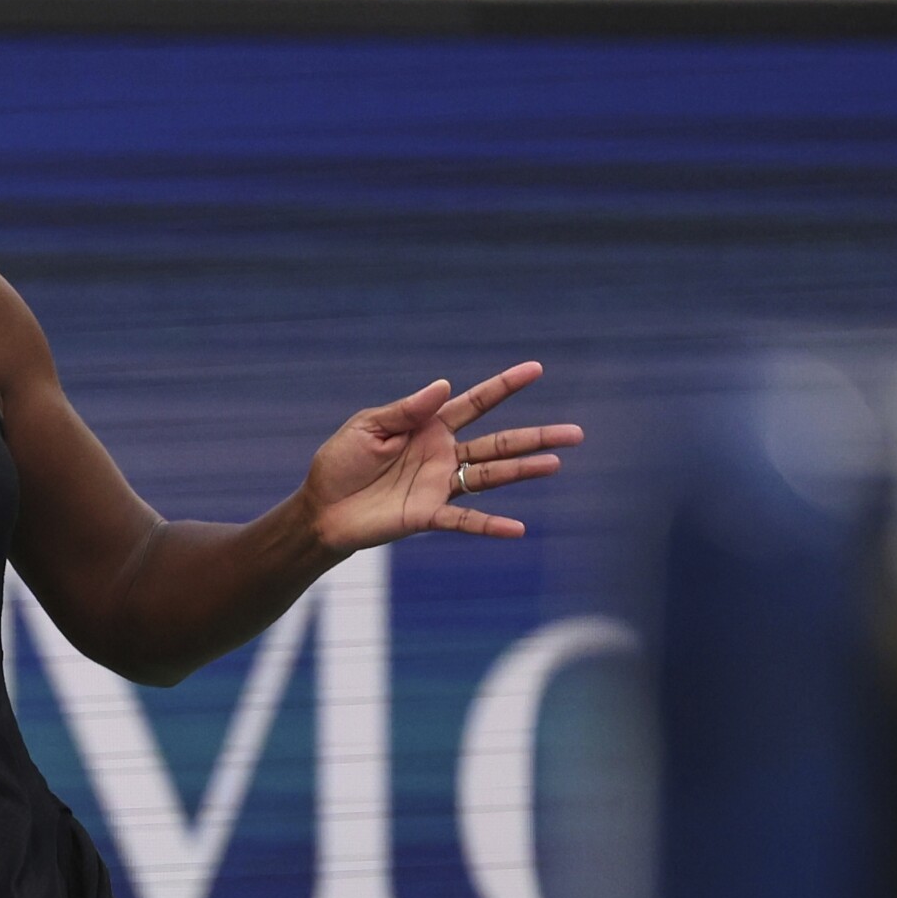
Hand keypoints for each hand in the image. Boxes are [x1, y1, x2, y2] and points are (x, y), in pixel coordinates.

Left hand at [302, 362, 579, 554]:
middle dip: (536, 437)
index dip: (505, 386)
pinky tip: (518, 528)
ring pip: (491, 476)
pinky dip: (490, 525)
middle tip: (576, 433)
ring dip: (523, 470)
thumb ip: (406, 409)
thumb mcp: (367, 427)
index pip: (476, 403)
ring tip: (555, 464)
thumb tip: (444, 385)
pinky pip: (464, 520)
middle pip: (499, 443)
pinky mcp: (427, 515)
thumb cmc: (341, 464)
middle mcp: (443, 455)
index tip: (536, 369)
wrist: (321, 508)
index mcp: (429, 427)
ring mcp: (439, 486)